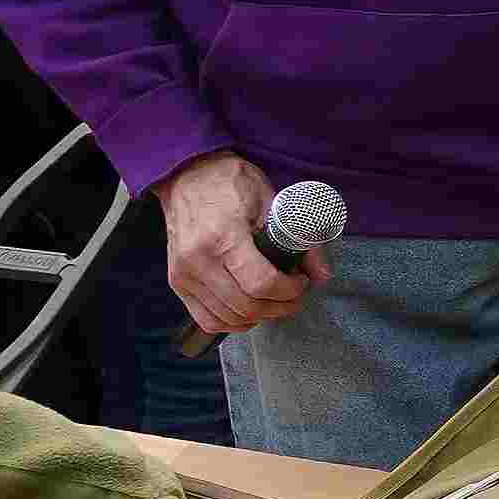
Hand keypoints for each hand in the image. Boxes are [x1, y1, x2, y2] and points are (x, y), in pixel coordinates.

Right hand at [159, 152, 326, 342]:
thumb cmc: (232, 183)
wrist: (188, 176)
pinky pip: (207, 320)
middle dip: (281, 307)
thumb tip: (322, 275)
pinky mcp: (177, 283)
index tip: (301, 282)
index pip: (261, 284)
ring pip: (228, 318)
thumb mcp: (273, 201)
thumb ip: (301, 239)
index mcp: (222, 237)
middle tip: (295, 296)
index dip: (290, 291)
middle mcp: (197, 261)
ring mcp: (183, 275)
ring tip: (276, 301)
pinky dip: (233, 322)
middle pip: (247, 306)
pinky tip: (251, 310)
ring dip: (260, 317)